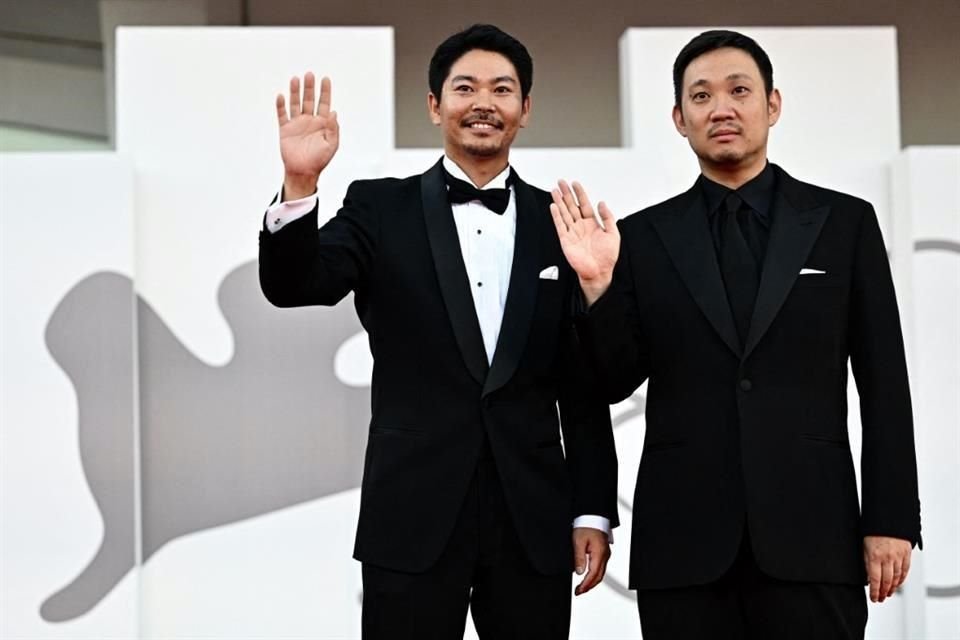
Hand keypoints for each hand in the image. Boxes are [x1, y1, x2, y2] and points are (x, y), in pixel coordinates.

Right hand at [276, 72, 339, 199]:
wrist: (303, 172)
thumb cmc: (319, 160)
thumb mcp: (331, 145)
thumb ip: (333, 128)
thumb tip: (334, 112)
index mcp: (322, 123)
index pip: (324, 103)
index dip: (325, 91)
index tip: (325, 79)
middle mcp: (309, 120)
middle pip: (309, 100)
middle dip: (310, 88)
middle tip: (309, 75)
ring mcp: (297, 124)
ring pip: (295, 104)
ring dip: (295, 92)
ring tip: (296, 79)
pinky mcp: (285, 129)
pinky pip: (282, 115)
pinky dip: (281, 106)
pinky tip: (281, 96)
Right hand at [549, 181, 619, 305]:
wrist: (599, 272)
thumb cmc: (606, 257)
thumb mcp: (613, 234)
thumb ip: (608, 217)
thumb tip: (602, 203)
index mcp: (592, 224)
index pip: (584, 204)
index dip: (580, 193)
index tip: (575, 184)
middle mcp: (581, 226)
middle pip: (572, 206)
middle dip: (566, 194)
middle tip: (561, 182)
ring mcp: (573, 232)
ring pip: (564, 213)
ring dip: (559, 202)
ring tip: (554, 191)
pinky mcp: (566, 240)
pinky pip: (560, 225)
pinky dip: (556, 216)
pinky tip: (554, 207)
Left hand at [572, 527, 609, 595]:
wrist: (593, 515)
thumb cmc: (587, 525)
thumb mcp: (578, 541)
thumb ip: (579, 558)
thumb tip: (579, 572)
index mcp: (599, 553)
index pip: (593, 574)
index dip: (586, 585)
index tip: (579, 591)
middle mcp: (605, 555)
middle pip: (599, 576)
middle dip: (589, 586)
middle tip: (579, 591)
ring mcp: (605, 554)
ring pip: (601, 573)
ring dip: (592, 582)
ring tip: (582, 587)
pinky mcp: (603, 552)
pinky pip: (601, 567)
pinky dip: (594, 575)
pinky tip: (588, 576)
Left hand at [863, 535, 911, 602]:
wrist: (887, 518)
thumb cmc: (872, 531)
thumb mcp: (863, 546)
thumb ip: (866, 562)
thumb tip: (868, 577)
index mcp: (874, 556)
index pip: (874, 579)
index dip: (874, 591)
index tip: (873, 598)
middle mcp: (887, 558)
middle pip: (887, 581)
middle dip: (883, 592)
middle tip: (880, 598)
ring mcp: (898, 556)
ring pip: (897, 577)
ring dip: (893, 588)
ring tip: (888, 593)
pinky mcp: (906, 554)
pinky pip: (905, 570)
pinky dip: (902, 579)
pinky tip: (898, 583)